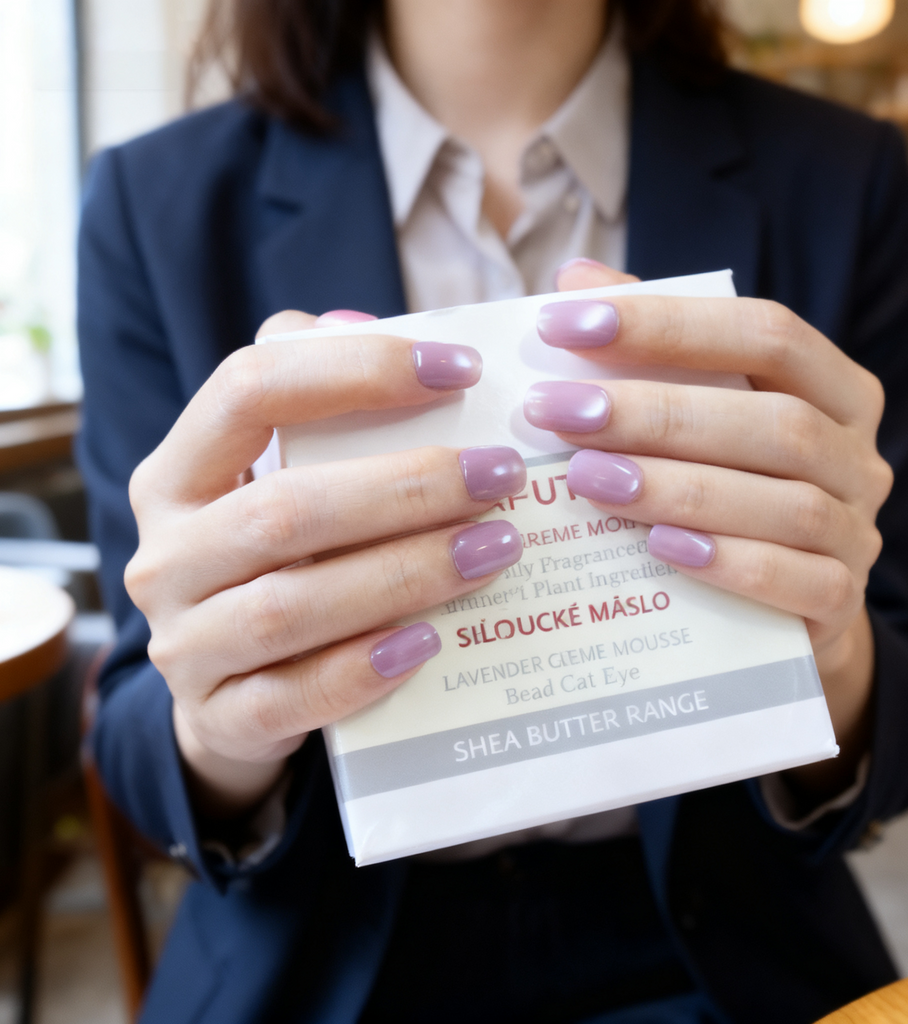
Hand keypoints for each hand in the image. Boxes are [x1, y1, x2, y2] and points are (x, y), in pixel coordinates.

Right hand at [125, 310, 525, 815]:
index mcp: (176, 473)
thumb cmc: (278, 561)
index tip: (461, 369)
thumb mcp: (278, 474)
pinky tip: (432, 640)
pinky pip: (290, 699)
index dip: (357, 369)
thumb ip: (313, 396)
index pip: (250, 389)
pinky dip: (364, 670)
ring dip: (404, 574)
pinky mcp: (218, 718)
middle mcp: (165, 556)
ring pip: (291, 606)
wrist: (234, 691)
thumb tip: (367, 323)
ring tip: (496, 548)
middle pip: (285, 510)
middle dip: (406, 488)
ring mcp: (184, 645)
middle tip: (500, 475)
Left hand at [527, 260, 892, 797]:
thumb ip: (651, 345)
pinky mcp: (841, 602)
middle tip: (556, 411)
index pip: (767, 333)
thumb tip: (575, 279)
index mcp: (836, 389)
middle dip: (656, 413)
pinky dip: (729, 563)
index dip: (668, 324)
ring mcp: (857, 532)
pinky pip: (798, 582)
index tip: (563, 323)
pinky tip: (658, 549)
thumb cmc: (732, 486)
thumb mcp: (703, 410)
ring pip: (784, 501)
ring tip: (586, 478)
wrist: (785, 606)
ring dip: (677, 487)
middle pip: (773, 421)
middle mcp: (858, 456)